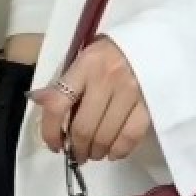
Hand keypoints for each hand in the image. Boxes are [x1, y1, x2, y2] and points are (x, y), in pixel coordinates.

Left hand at [28, 36, 150, 162]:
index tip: (54, 145)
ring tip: (95, 153)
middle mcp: (106, 79)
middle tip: (78, 154)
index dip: (50, 132)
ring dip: (96, 152)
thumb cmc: (117, 50)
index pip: (57, 105)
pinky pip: (130, 137)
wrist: (158, 41)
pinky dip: (119, 151)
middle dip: (77, 149)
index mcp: (86, 65)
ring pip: (105, 136)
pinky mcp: (149, 104)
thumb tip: (38, 100)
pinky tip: (113, 153)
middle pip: (83, 128)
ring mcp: (130, 93)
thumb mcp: (88, 56)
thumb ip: (66, 80)